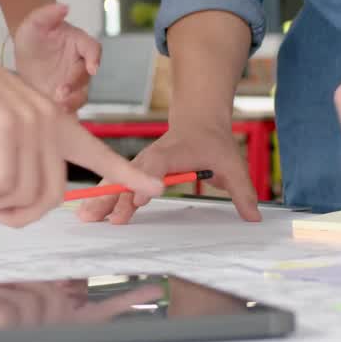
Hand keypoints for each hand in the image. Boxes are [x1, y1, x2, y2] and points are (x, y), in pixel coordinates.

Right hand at [0, 22, 163, 227]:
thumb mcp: (1, 126)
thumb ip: (17, 156)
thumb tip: (8, 197)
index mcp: (57, 122)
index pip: (100, 153)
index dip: (127, 174)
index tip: (156, 188)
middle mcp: (50, 126)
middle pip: (50, 196)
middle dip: (17, 214)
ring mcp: (30, 128)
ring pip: (23, 196)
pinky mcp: (5, 133)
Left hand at [12, 3, 100, 111]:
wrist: (26, 50)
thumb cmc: (34, 33)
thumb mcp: (35, 21)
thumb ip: (48, 12)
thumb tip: (64, 7)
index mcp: (79, 43)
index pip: (92, 48)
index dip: (94, 58)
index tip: (92, 68)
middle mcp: (80, 63)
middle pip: (86, 76)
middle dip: (76, 85)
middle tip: (60, 92)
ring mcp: (73, 81)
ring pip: (81, 94)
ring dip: (73, 101)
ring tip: (59, 106)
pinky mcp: (64, 95)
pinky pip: (71, 105)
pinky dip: (66, 111)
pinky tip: (55, 115)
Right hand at [76, 116, 261, 224]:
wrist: (198, 122)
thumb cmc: (213, 143)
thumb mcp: (233, 164)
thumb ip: (242, 191)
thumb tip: (254, 217)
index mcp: (171, 153)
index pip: (156, 168)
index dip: (147, 184)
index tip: (139, 203)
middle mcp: (150, 157)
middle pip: (130, 177)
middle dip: (116, 197)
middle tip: (107, 219)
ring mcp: (138, 163)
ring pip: (117, 180)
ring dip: (101, 198)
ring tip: (86, 217)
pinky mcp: (133, 171)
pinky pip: (115, 183)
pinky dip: (101, 197)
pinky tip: (89, 214)